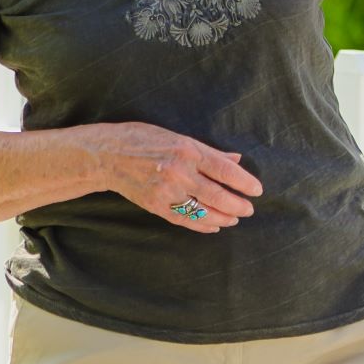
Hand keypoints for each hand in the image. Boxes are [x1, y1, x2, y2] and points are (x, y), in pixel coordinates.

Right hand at [102, 122, 262, 231]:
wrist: (107, 155)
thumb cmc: (142, 139)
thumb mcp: (177, 136)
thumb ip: (208, 151)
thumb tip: (236, 160)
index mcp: (187, 151)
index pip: (225, 170)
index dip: (244, 182)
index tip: (257, 190)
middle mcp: (179, 172)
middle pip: (218, 195)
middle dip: (238, 205)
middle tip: (249, 210)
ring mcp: (167, 191)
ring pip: (203, 211)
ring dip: (223, 217)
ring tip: (234, 219)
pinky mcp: (156, 206)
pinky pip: (184, 220)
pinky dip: (202, 226)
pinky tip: (213, 226)